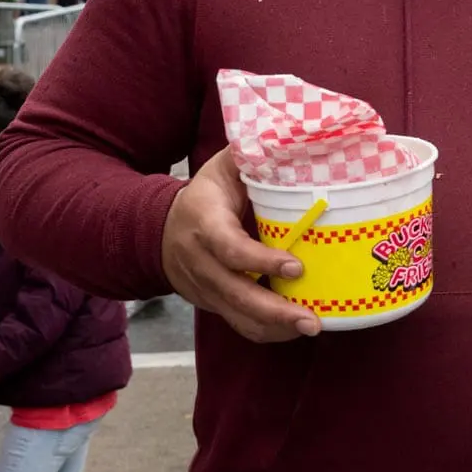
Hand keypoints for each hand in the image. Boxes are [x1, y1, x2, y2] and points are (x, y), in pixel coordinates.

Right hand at [162, 148, 321, 341]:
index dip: (260, 261)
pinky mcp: (211, 303)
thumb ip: (252, 155)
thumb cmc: (205, 194)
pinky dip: (265, 331)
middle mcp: (200, 261)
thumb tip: (292, 140)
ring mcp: (204, 286)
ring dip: (274, 327)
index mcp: (205, 223)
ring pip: (236, 314)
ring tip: (310, 327)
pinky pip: (236, 323)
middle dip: (274, 310)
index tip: (295, 266)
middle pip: (235, 293)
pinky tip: (293, 329)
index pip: (230, 248)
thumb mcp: (222, 167)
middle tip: (312, 320)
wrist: (159, 229)